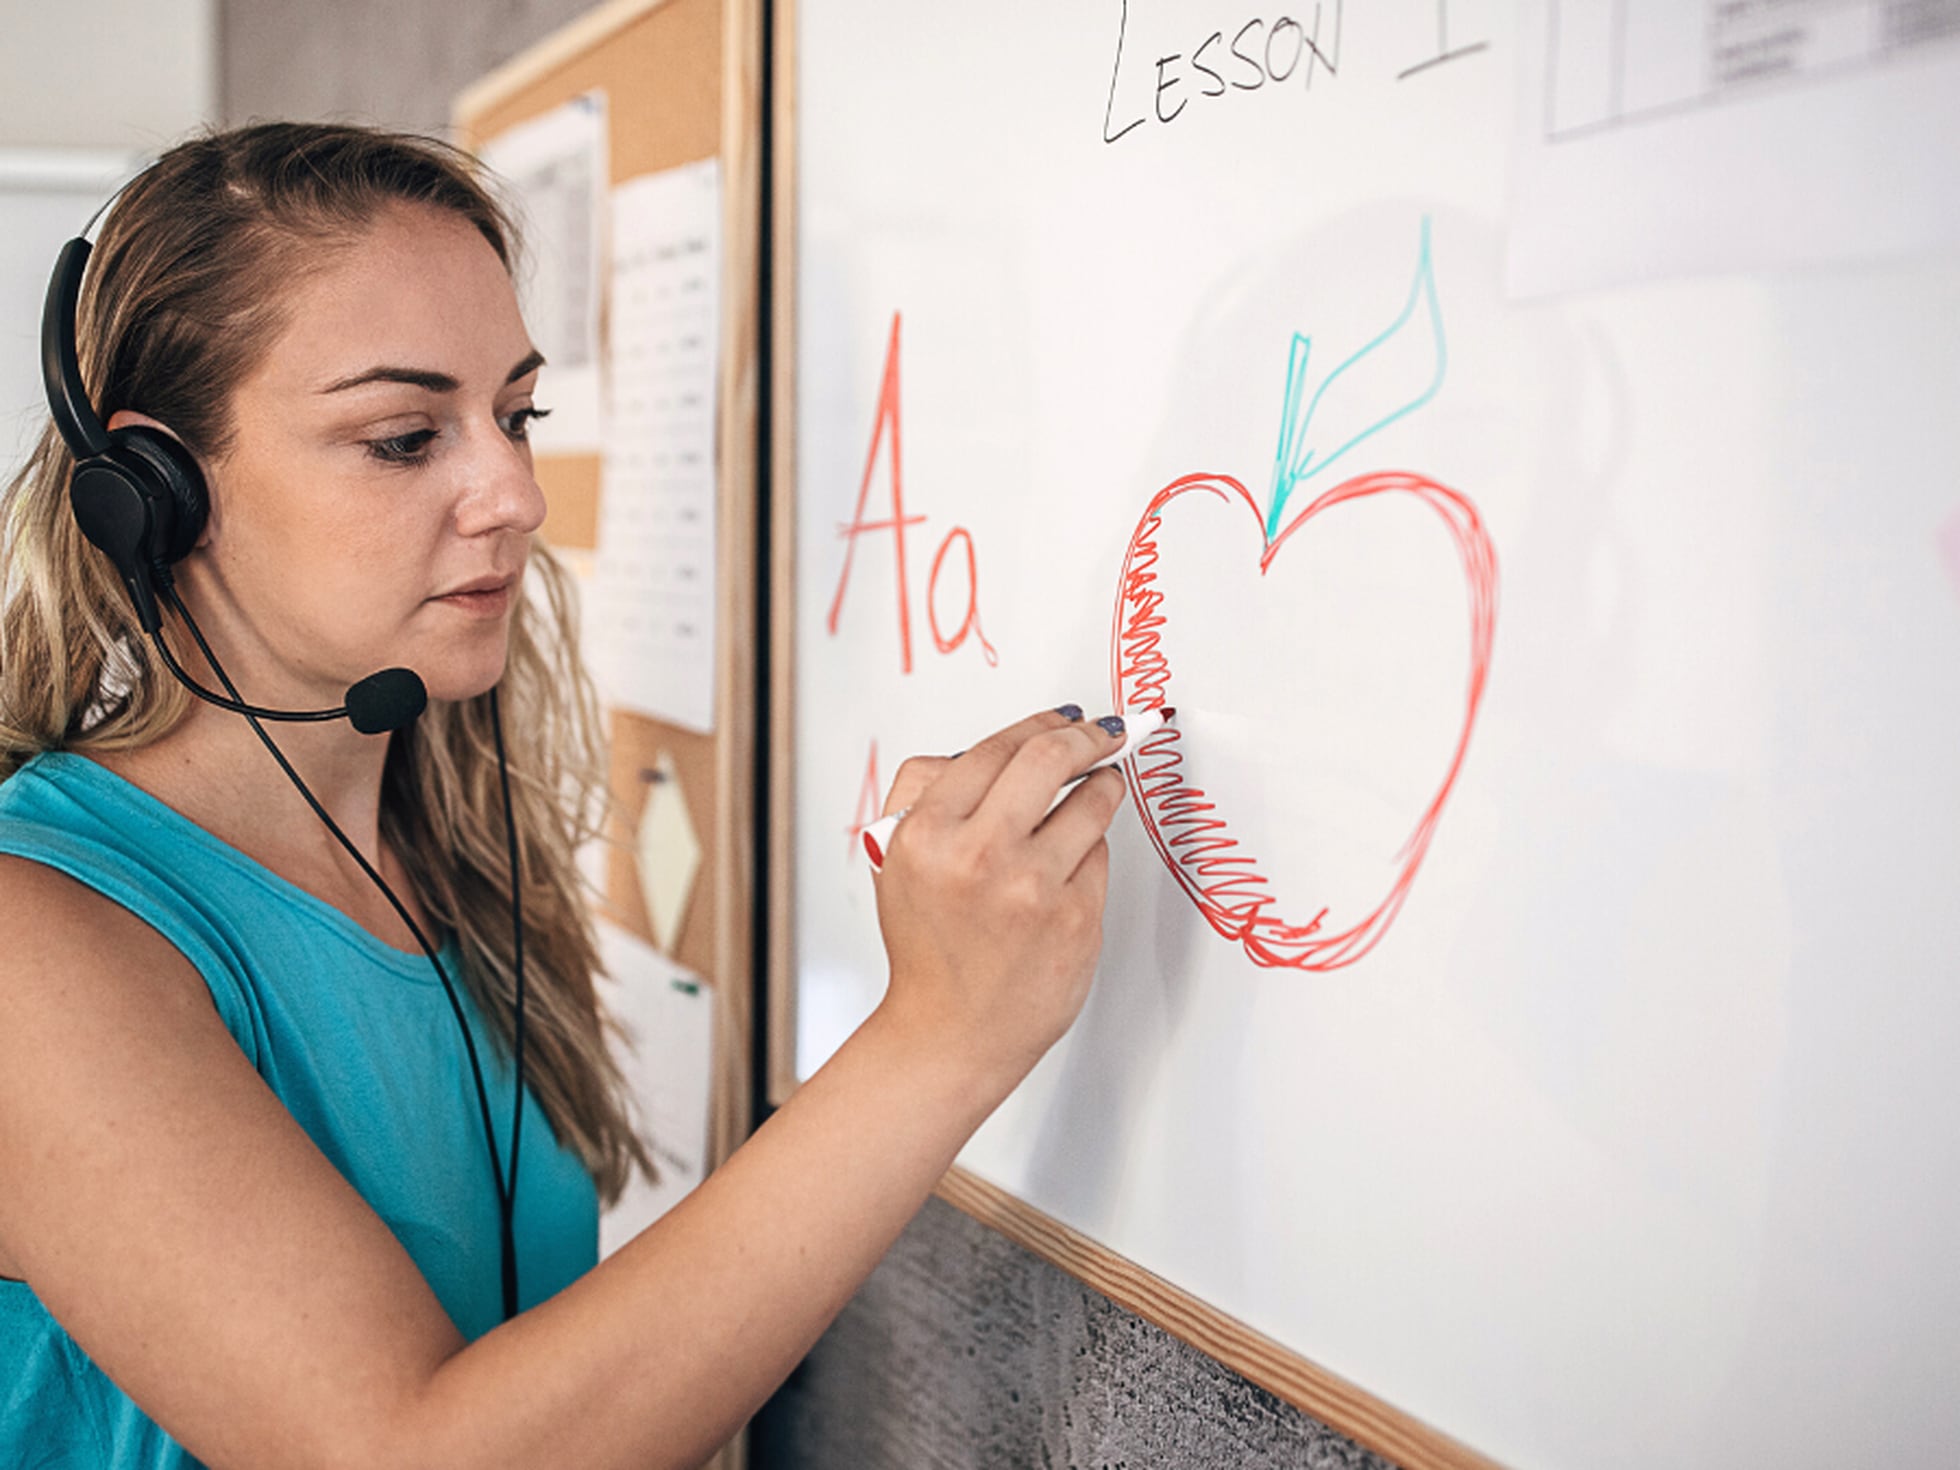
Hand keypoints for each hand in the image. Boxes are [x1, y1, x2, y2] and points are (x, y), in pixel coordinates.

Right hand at [869, 707, 1128, 1092]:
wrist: (950, 1032)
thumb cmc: (929, 947)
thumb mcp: (897, 860)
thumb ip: (927, 792)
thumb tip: (995, 748)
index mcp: (927, 833)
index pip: (995, 748)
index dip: (1039, 722)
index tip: (1065, 716)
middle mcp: (979, 856)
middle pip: (1049, 757)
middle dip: (1088, 735)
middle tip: (1106, 732)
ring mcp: (1032, 888)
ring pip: (1090, 803)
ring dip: (1105, 786)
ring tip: (1104, 786)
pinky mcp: (1075, 918)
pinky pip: (1098, 856)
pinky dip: (1091, 851)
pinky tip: (1072, 864)